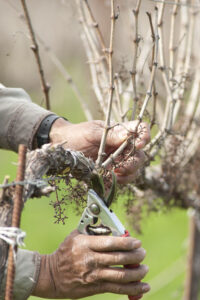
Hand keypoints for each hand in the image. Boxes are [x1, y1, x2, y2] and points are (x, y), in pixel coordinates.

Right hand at [32, 230, 149, 298]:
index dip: (127, 242)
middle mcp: (91, 260)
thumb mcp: (76, 236)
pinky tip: (144, 287)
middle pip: (119, 258)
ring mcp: (94, 276)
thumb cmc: (66, 251)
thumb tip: (113, 228)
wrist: (51, 275)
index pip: (111, 243)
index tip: (137, 242)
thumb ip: (93, 230)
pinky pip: (117, 289)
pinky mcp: (95, 288)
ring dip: (137, 273)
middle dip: (136, 256)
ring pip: (121, 276)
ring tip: (144, 268)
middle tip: (143, 253)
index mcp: (86, 244)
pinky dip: (133, 289)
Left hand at [49, 119, 149, 183]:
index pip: (139, 130)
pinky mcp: (110, 173)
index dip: (144, 136)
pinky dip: (119, 182)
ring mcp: (117, 161)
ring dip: (129, 173)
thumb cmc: (76, 135)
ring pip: (134, 169)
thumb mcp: (91, 133)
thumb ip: (110, 135)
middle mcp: (121, 147)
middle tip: (123, 166)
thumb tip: (129, 135)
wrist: (62, 150)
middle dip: (135, 161)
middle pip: (139, 154)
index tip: (140, 143)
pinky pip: (122, 180)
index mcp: (119, 133)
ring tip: (116, 173)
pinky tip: (111, 180)